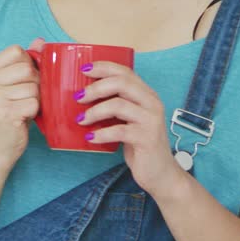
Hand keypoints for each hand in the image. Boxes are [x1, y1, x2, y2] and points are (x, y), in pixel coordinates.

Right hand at [0, 37, 45, 168]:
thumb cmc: (8, 114)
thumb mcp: (13, 85)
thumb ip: (25, 62)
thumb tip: (40, 41)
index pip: (16, 51)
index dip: (28, 64)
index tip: (23, 79)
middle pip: (27, 68)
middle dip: (35, 82)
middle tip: (26, 97)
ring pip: (33, 86)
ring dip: (35, 99)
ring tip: (23, 108)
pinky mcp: (5, 113)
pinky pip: (34, 102)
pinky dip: (35, 111)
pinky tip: (23, 118)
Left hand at [77, 60, 184, 196]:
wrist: (161, 173)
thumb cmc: (140, 145)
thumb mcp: (128, 121)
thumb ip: (116, 107)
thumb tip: (83, 98)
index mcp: (147, 95)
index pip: (126, 72)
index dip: (104, 67)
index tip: (84, 69)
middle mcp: (152, 103)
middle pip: (122, 83)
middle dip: (96, 88)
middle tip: (78, 97)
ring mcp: (151, 120)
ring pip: (118, 105)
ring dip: (94, 111)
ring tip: (81, 120)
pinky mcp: (147, 138)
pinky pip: (119, 131)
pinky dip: (101, 133)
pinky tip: (90, 137)